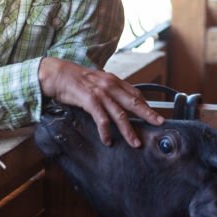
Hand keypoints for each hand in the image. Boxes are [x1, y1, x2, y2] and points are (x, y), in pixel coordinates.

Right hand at [38, 57, 164, 147]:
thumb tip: (118, 101)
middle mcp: (110, 85)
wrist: (57, 73)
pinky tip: (108, 140)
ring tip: (135, 143)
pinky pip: (101, 119)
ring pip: (120, 114)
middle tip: (159, 123)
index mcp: (114, 81)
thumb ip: (109, 90)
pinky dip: (106, 131)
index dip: (146, 104)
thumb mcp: (97, 81)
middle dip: (148, 114)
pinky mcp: (89, 101)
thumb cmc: (75, 79)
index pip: (135, 93)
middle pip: (134, 102)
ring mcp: (101, 93)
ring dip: (128, 131)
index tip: (154, 114)